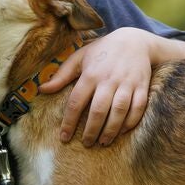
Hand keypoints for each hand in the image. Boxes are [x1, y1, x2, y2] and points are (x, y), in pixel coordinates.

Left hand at [39, 28, 155, 145]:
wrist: (135, 40)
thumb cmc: (102, 51)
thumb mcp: (80, 57)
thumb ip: (61, 75)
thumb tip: (42, 90)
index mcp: (90, 74)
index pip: (76, 101)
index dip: (69, 122)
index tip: (64, 137)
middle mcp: (109, 79)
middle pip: (98, 110)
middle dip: (91, 130)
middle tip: (86, 143)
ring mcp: (127, 83)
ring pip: (119, 111)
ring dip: (111, 130)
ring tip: (103, 142)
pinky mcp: (142, 86)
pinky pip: (138, 108)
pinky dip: (131, 122)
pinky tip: (122, 131)